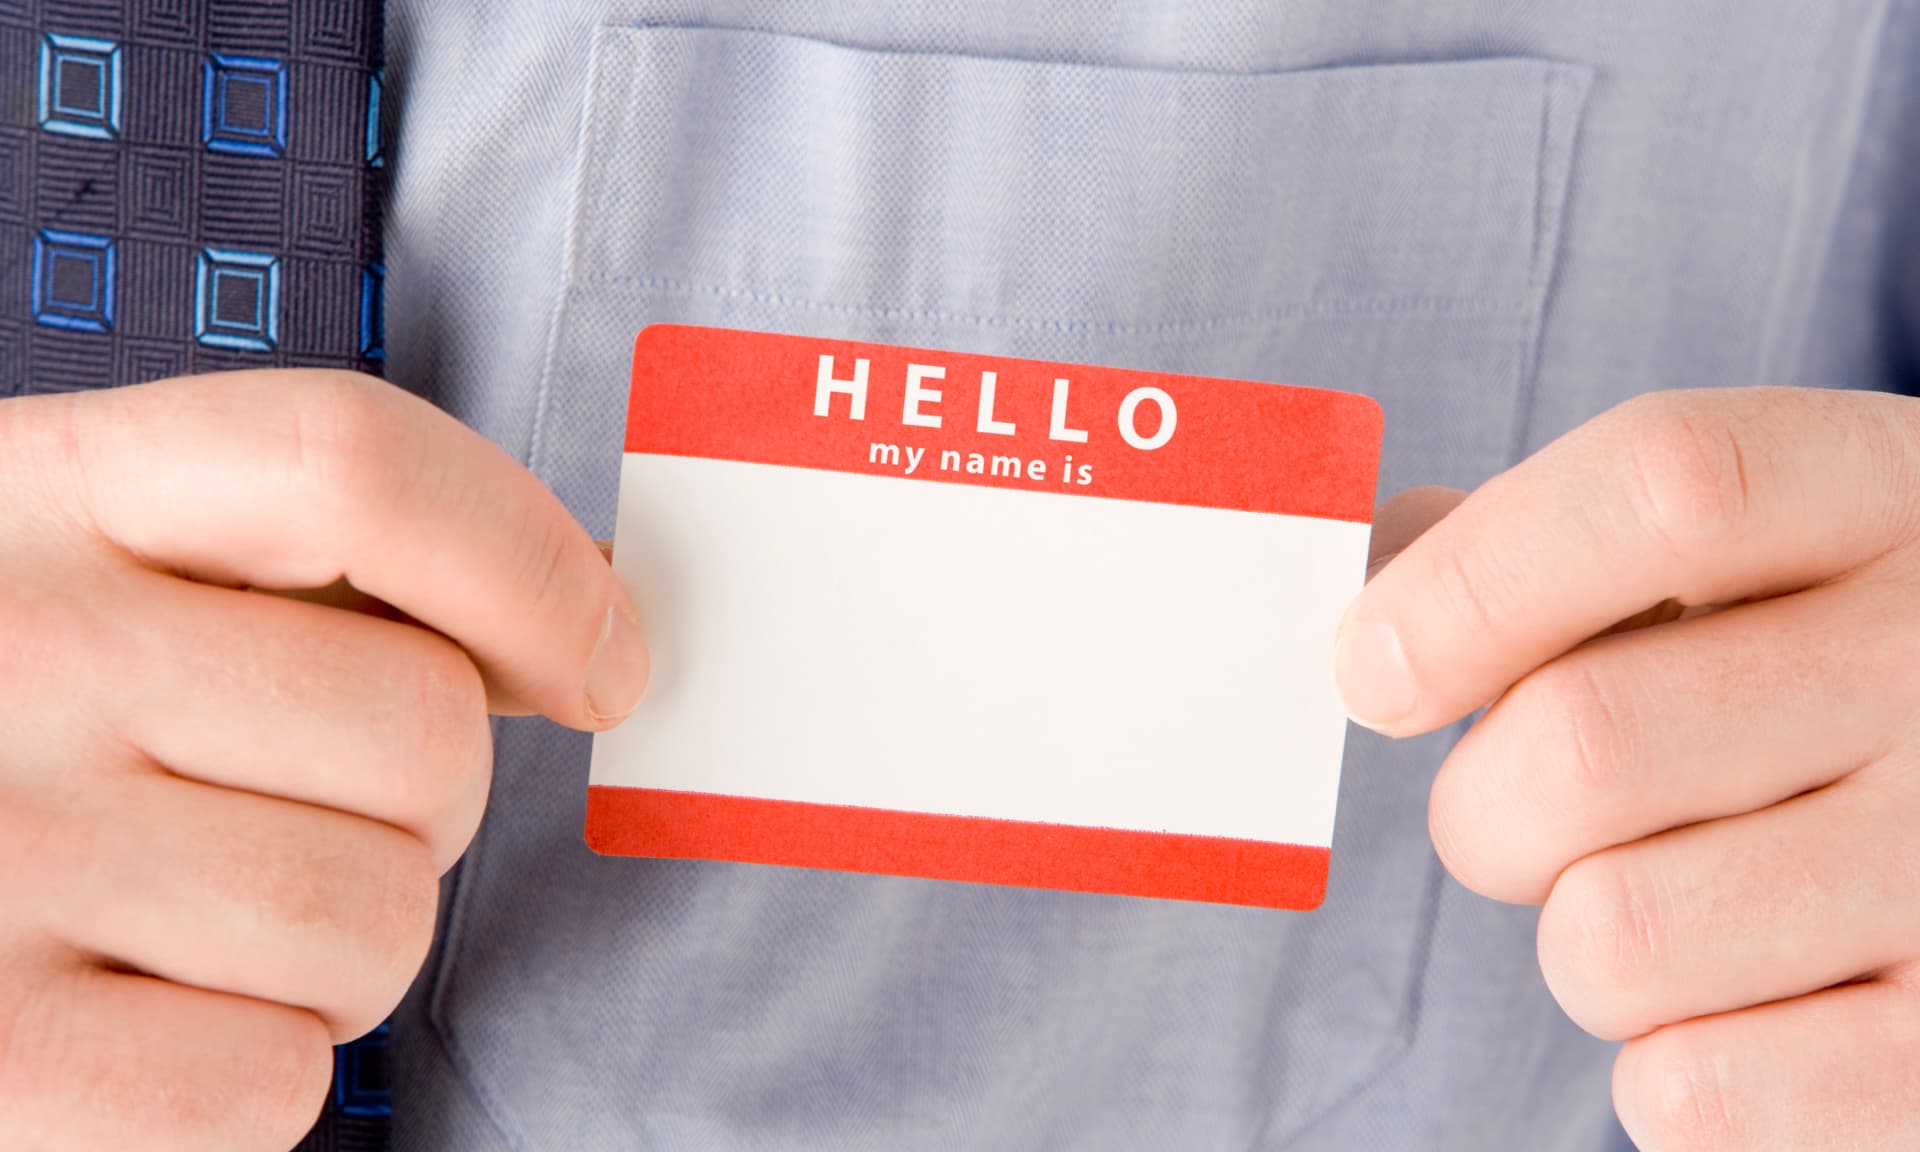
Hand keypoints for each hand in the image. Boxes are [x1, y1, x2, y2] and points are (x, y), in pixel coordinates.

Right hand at [0, 372, 647, 1149]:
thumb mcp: (93, 576)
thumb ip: (304, 568)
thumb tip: (578, 622)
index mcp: (49, 495)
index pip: (354, 464)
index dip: (529, 565)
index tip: (600, 662)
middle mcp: (15, 651)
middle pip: (421, 729)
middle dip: (426, 806)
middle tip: (305, 817)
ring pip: (376, 918)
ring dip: (344, 952)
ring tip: (208, 923)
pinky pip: (271, 1082)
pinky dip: (252, 1078)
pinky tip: (149, 1020)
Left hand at [1340, 387, 1919, 1150]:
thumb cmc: (1803, 675)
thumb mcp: (1731, 558)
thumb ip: (1541, 539)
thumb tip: (1365, 558)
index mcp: (1880, 501)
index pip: (1665, 488)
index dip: (1470, 584)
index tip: (1370, 672)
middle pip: (1584, 740)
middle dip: (1485, 807)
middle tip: (1522, 815)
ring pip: (1611, 937)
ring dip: (1577, 939)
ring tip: (1673, 898)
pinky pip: (1687, 1092)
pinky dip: (1664, 1067)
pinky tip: (1746, 1001)